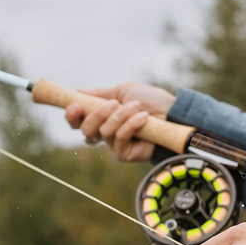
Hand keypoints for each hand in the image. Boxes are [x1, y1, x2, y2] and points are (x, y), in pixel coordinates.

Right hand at [62, 81, 177, 162]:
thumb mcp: (125, 91)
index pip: (78, 120)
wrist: (174, 115)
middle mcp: (104, 131)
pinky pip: (119, 138)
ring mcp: (113, 143)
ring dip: (120, 116)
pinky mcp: (123, 153)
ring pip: (103, 132)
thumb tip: (78, 91)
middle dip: (97, 115)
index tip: (74, 105)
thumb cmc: (152, 101)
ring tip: (137, 107)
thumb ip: (102, 93)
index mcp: (101, 116)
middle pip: (85, 129)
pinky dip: (130, 125)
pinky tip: (143, 118)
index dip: (71, 114)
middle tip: (112, 104)